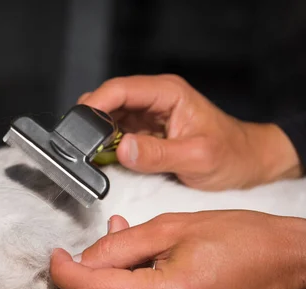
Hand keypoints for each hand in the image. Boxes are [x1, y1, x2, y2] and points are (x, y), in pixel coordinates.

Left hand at [50, 211, 305, 288]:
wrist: (288, 266)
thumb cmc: (242, 238)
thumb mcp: (173, 226)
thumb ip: (122, 244)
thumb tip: (85, 257)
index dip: (65, 274)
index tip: (55, 256)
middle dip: (81, 281)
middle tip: (76, 252)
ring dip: (104, 286)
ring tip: (115, 247)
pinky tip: (134, 265)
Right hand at [79, 75, 301, 189]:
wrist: (246, 163)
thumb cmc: (230, 155)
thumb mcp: (197, 158)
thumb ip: (158, 154)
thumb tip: (122, 149)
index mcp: (167, 93)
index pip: (120, 89)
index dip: (95, 105)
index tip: (78, 127)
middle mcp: (154, 99)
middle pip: (108, 100)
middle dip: (90, 122)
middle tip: (82, 147)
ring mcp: (147, 115)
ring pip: (107, 118)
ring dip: (96, 136)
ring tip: (93, 156)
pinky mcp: (143, 132)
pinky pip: (115, 135)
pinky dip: (105, 147)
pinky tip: (105, 160)